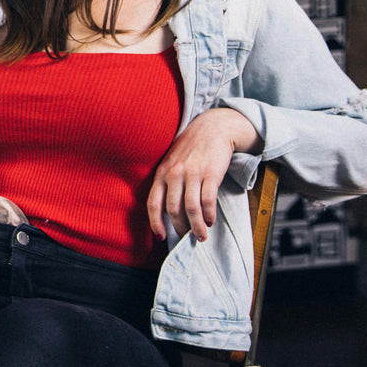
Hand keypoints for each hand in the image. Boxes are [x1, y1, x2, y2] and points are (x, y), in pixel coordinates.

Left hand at [147, 107, 263, 241]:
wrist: (213, 127)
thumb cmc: (191, 147)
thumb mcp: (171, 161)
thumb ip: (167, 181)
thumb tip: (168, 211)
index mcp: (162, 173)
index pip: (153, 203)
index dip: (155, 223)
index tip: (160, 237)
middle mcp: (174, 174)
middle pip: (173, 210)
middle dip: (179, 228)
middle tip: (186, 238)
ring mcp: (192, 173)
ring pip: (191, 209)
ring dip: (197, 226)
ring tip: (201, 236)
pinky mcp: (211, 173)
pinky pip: (208, 200)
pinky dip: (209, 215)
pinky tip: (211, 221)